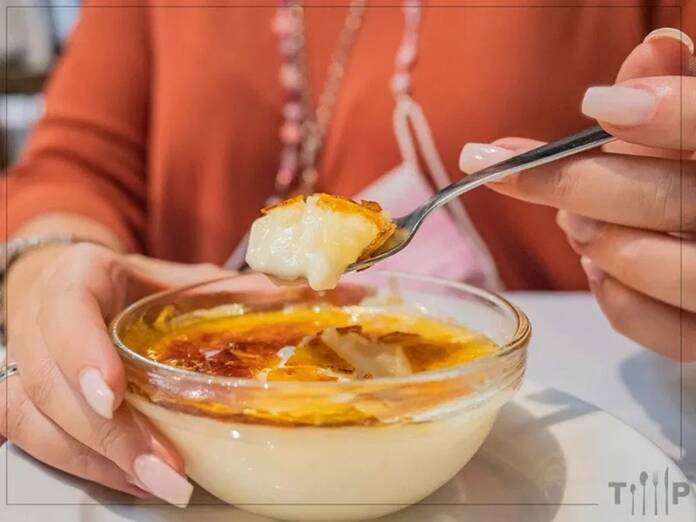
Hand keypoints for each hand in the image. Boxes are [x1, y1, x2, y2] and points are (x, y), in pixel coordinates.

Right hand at [1, 243, 227, 504]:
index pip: (67, 310)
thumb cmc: (124, 283)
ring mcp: (24, 360)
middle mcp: (39, 317)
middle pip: (53, 383)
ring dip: (98, 461)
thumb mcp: (168, 275)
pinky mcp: (22, 395)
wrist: (71, 285)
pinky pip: (35, 439)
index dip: (84, 355)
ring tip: (157, 483)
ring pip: (36, 419)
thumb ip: (220, 288)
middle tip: (164, 468)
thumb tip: (283, 295)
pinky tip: (131, 479)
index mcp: (80, 275)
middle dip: (110, 435)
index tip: (115, 396)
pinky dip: (84, 465)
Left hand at [459, 28, 694, 360]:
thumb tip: (651, 51)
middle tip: (518, 173)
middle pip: (667, 200)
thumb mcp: (690, 139)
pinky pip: (651, 325)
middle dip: (579, 183)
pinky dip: (612, 296)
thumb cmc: (693, 187)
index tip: (592, 107)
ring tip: (574, 223)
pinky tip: (599, 269)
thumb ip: (673, 100)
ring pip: (654, 266)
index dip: (663, 113)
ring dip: (593, 239)